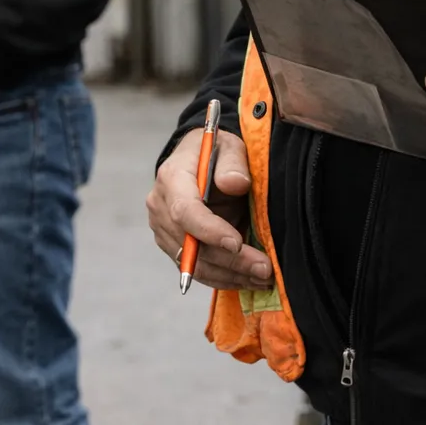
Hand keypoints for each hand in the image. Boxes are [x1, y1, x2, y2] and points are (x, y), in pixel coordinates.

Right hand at [146, 128, 273, 291]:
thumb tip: (236, 184)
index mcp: (172, 178)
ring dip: (230, 275)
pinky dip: (224, 277)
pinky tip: (249, 278)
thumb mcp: (230, 146)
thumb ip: (233, 163)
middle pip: (192, 244)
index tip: (236, 243)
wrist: (202, 160)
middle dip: (230, 261)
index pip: (185, 211)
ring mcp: (164, 230)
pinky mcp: (174, 246)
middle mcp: (161, 207)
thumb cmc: (219, 151)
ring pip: (195, 264)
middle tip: (265, 269)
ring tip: (264, 277)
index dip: (209, 231)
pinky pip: (197, 268)